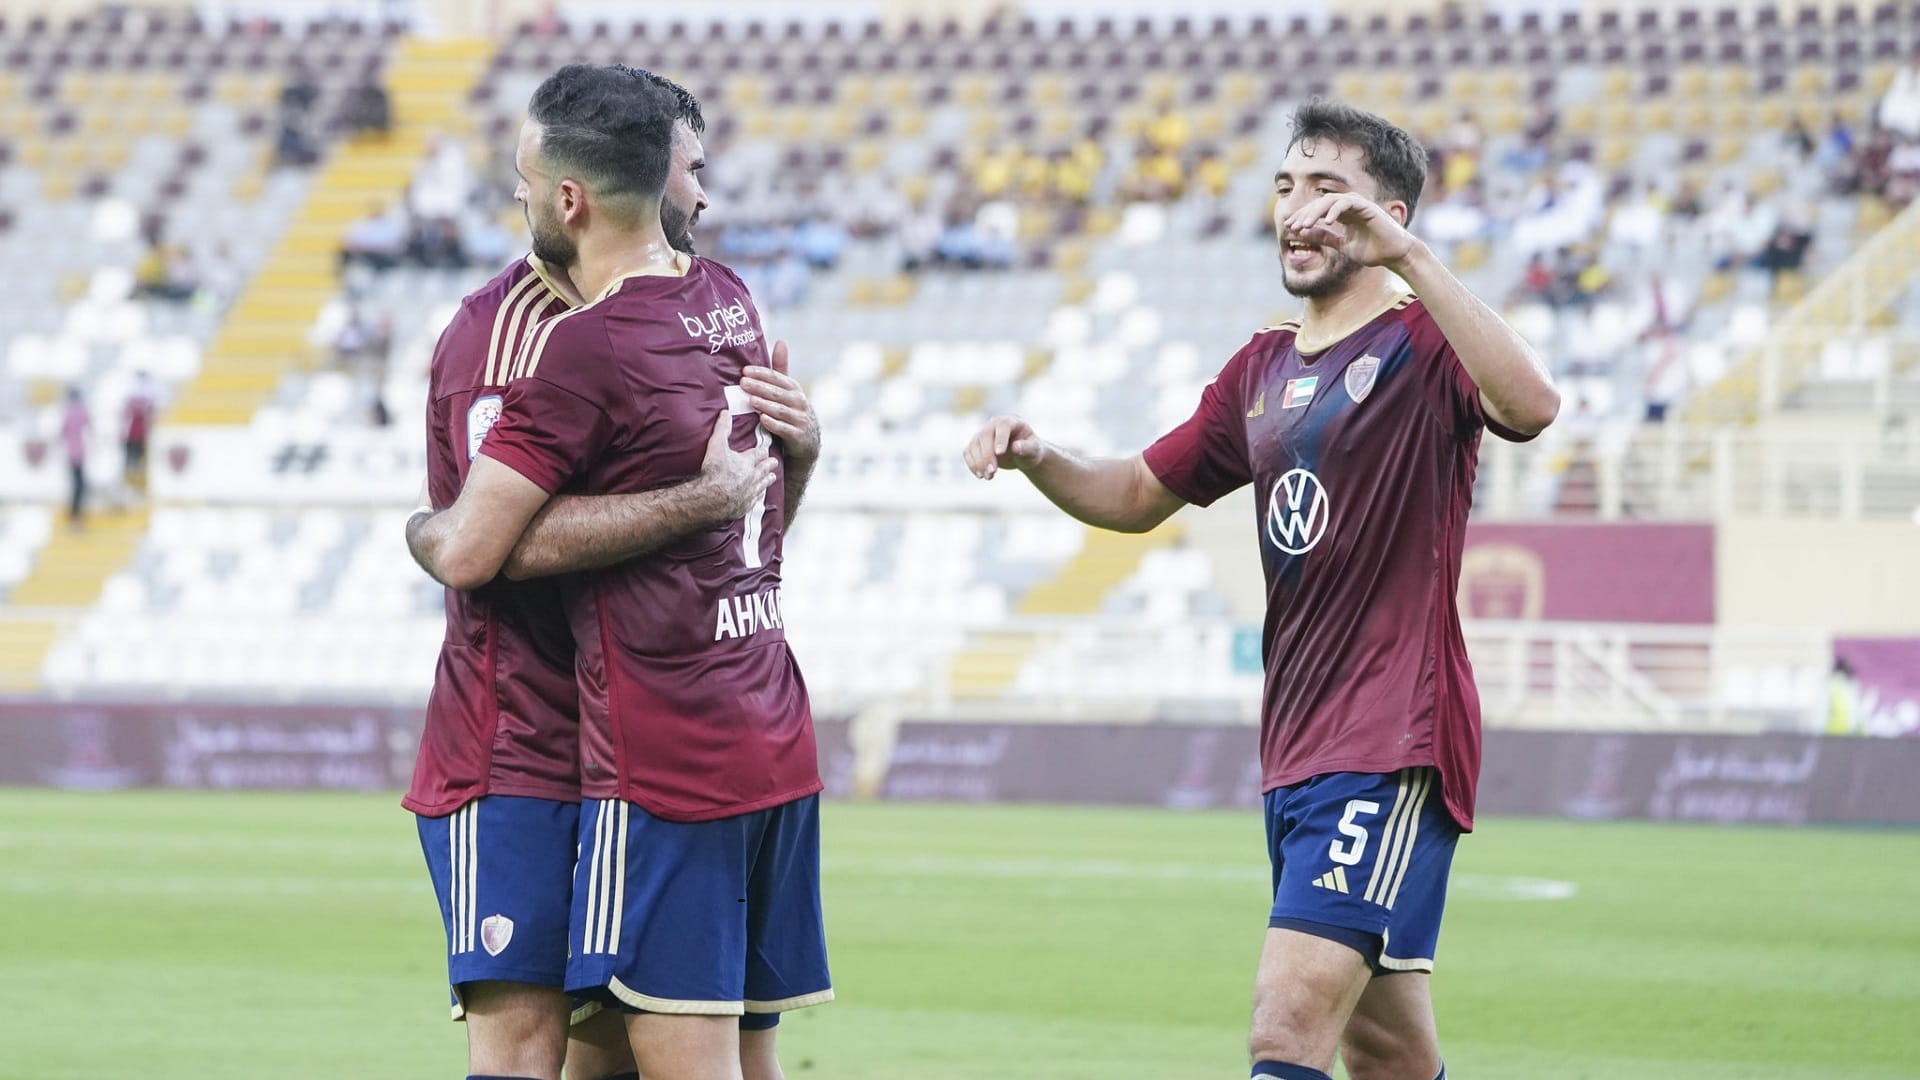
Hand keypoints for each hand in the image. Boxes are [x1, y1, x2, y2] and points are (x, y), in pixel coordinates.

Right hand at [693, 411, 776, 520]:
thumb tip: (725, 413)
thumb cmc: (713, 472)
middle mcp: (753, 477)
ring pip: (764, 484)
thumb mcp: (716, 446)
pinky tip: (759, 496)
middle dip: (770, 464)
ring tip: (771, 477)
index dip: (762, 451)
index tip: (765, 449)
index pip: (760, 454)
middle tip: (774, 462)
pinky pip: (756, 500)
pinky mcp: (746, 506)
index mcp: (747, 462)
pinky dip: (758, 496)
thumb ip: (722, 429)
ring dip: (767, 479)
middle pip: (765, 469)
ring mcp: (751, 492)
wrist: (710, 499)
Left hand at [743, 340, 820, 467]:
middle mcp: (799, 402)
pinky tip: (762, 419)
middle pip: (777, 393)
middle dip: (760, 387)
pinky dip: (773, 424)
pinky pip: (785, 429)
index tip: (745, 371)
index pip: (777, 378)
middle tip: (742, 383)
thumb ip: (781, 369)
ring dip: (765, 404)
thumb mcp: (788, 391)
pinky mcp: (798, 436)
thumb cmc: (791, 412)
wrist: (807, 442)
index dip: (762, 374)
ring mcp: (799, 419)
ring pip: (780, 410)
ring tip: (751, 400)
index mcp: (794, 389)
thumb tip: (781, 341)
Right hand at [962, 415, 1044, 479]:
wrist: (1024, 454)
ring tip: (989, 477)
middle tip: (992, 472)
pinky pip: (968, 452)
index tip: (999, 453)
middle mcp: (994, 424)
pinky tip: (980, 475)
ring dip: (978, 462)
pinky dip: (972, 464)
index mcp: (1011, 421)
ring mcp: (983, 434)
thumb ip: (1028, 448)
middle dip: (987, 455)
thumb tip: (1016, 447)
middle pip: (985, 435)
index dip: (1000, 438)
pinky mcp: (976, 445)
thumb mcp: (1035, 450)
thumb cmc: (1032, 450)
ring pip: (974, 444)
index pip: (1002, 425)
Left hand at [1282, 192, 1419, 271]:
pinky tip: (1325, 222)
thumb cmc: (1372, 251)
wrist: (1394, 255)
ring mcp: (1358, 205)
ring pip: (1330, 200)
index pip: (1317, 211)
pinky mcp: (1367, 207)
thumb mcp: (1342, 245)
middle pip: (1320, 203)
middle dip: (1304, 214)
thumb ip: (1325, 238)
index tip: (1289, 227)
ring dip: (1315, 212)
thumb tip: (1304, 234)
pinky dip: (1334, 210)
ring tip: (1304, 225)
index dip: (1302, 217)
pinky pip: (1346, 203)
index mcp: (1342, 214)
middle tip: (1292, 226)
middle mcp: (1348, 207)